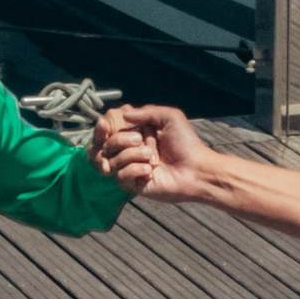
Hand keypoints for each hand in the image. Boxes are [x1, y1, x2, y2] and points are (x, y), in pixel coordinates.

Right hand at [93, 102, 210, 202]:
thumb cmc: (186, 143)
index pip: (112, 131)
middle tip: (140, 140)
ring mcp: (132, 169)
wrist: (196, 169)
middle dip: (121, 140)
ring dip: (132, 156)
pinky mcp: (134, 185)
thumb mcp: (170, 117)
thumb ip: (147, 112)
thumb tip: (125, 115)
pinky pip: (121, 176)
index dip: (103, 129)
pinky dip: (135, 170)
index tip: (103, 124)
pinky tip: (150, 171)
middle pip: (108, 145)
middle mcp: (132, 152)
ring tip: (153, 157)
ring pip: (113, 161)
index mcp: (137, 135)